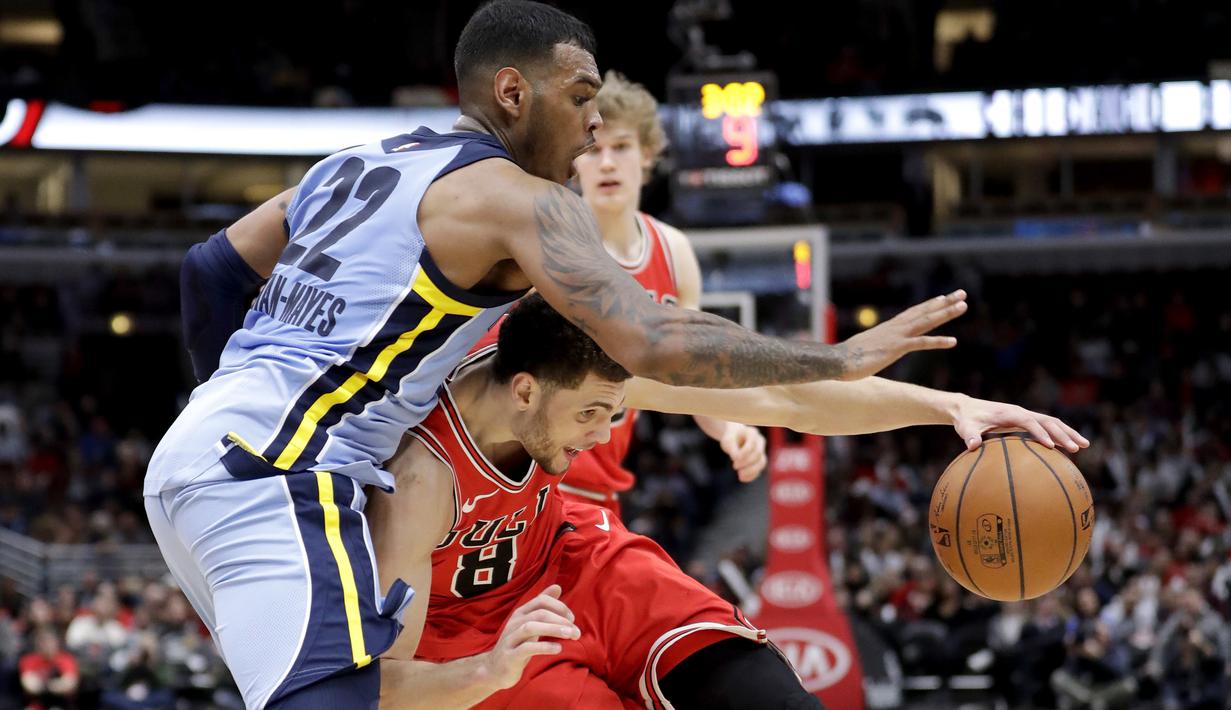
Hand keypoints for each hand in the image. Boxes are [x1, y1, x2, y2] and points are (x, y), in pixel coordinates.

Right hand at [481, 585, 578, 690]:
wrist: (495, 669)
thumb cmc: (518, 644)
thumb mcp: (530, 623)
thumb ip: (542, 606)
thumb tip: (557, 587)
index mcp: (521, 613)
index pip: (541, 600)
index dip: (559, 606)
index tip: (572, 619)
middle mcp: (515, 623)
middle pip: (539, 613)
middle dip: (561, 620)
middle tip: (576, 631)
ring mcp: (511, 639)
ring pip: (531, 627)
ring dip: (554, 629)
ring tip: (570, 635)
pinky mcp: (510, 656)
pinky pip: (526, 648)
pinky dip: (544, 647)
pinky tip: (558, 649)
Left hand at [719, 424, 766, 481]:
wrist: (735, 438)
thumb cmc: (731, 438)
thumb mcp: (728, 441)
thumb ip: (732, 448)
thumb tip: (736, 458)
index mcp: (752, 433)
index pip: (752, 444)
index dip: (744, 453)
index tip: (733, 459)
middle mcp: (760, 441)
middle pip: (757, 454)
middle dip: (746, 462)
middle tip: (734, 466)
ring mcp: (762, 451)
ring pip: (762, 463)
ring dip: (751, 471)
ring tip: (740, 475)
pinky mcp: (760, 460)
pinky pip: (760, 469)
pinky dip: (752, 475)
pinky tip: (742, 478)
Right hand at [837, 290, 967, 379]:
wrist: (838, 360)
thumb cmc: (848, 358)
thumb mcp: (865, 348)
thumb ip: (873, 346)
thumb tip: (870, 350)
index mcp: (889, 328)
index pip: (914, 313)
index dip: (930, 305)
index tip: (943, 298)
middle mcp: (895, 328)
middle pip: (924, 312)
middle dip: (944, 303)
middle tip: (962, 293)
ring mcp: (896, 337)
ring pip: (926, 321)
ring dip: (945, 313)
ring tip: (963, 306)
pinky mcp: (896, 348)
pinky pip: (920, 344)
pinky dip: (937, 341)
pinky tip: (953, 341)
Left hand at [953, 396, 1089, 452]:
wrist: (968, 408)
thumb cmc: (967, 420)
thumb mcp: (965, 428)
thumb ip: (969, 436)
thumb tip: (972, 446)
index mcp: (1009, 413)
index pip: (1029, 421)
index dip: (1040, 433)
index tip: (1051, 446)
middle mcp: (1021, 412)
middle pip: (1047, 421)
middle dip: (1063, 434)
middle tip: (1077, 448)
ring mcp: (1026, 415)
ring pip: (1052, 423)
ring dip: (1068, 433)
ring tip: (1085, 446)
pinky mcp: (1027, 421)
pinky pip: (1048, 428)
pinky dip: (1061, 436)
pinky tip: (1070, 449)